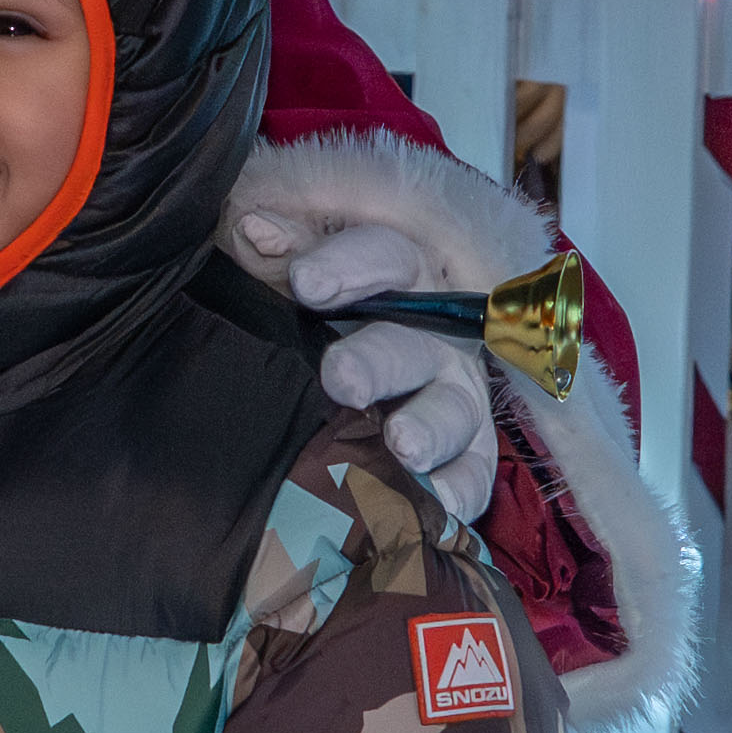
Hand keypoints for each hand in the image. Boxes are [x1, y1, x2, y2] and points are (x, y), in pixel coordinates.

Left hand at [272, 221, 508, 526]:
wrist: (359, 366)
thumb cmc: (329, 305)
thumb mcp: (301, 267)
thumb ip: (279, 252)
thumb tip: (255, 230)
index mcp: (401, 272)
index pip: (383, 255)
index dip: (348, 266)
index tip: (306, 282)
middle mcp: (437, 330)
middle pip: (413, 343)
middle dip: (378, 361)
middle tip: (341, 379)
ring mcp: (457, 390)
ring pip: (454, 408)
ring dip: (430, 428)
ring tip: (402, 445)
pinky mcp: (468, 445)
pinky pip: (477, 468)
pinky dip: (465, 486)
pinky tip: (444, 503)